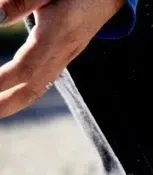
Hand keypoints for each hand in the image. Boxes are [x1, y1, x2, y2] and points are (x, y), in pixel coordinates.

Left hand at [0, 0, 124, 118]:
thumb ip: (19, 1)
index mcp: (57, 35)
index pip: (26, 67)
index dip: (2, 81)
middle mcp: (63, 52)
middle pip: (33, 87)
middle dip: (7, 104)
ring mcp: (65, 56)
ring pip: (38, 86)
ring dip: (14, 102)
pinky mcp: (64, 55)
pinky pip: (43, 80)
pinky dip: (24, 91)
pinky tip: (11, 96)